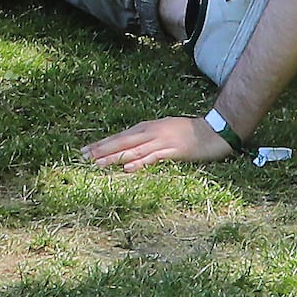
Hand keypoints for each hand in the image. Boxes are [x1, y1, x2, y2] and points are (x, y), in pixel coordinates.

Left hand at [81, 113, 234, 171]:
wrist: (214, 130)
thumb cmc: (189, 132)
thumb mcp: (164, 132)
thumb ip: (148, 139)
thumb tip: (131, 150)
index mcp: (147, 128)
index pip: (120, 137)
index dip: (102, 144)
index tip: (85, 151)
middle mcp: (151, 132)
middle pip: (122, 142)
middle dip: (102, 150)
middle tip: (83, 157)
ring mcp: (162, 141)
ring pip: (133, 150)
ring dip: (115, 157)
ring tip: (98, 164)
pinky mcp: (174, 151)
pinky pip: (154, 157)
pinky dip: (140, 162)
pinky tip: (128, 168)